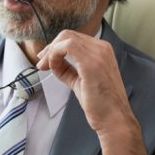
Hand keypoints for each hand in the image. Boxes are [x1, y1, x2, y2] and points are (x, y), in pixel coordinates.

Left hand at [36, 30, 147, 154]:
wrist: (113, 119)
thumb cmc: (100, 104)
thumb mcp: (80, 81)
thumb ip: (67, 69)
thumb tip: (52, 63)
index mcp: (102, 51)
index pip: (73, 39)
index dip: (55, 47)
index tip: (45, 61)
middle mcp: (102, 48)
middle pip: (68, 35)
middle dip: (50, 47)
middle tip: (41, 63)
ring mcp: (98, 54)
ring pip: (66, 38)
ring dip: (50, 51)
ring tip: (43, 66)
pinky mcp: (91, 62)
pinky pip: (66, 46)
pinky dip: (54, 54)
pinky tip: (51, 67)